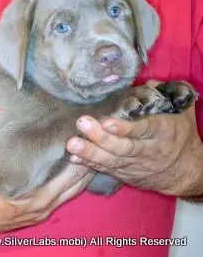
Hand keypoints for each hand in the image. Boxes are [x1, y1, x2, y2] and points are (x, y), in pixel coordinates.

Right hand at [0, 105, 92, 236]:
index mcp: (35, 194)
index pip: (70, 173)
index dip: (81, 153)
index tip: (88, 133)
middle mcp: (43, 206)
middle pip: (77, 183)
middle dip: (89, 160)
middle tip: (95, 138)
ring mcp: (40, 212)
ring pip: (72, 192)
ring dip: (82, 173)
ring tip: (91, 150)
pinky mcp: (35, 214)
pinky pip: (62, 197)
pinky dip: (71, 183)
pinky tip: (72, 169)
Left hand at [66, 86, 202, 196]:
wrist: (184, 171)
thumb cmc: (179, 135)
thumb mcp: (181, 113)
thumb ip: (166, 96)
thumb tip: (149, 84)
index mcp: (163, 132)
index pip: (144, 129)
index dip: (125, 128)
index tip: (107, 121)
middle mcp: (147, 150)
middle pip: (123, 146)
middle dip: (100, 137)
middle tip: (82, 124)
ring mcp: (134, 164)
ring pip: (111, 160)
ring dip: (90, 152)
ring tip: (72, 144)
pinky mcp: (124, 173)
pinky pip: (106, 169)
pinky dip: (89, 163)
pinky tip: (74, 157)